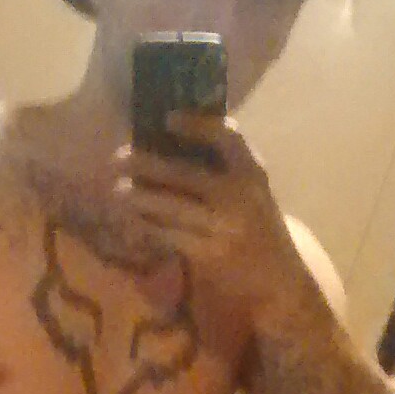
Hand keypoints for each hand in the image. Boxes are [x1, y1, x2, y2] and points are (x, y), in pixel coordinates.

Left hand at [111, 115, 298, 322]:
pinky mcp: (208, 254)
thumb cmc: (255, 223)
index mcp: (253, 173)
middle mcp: (240, 197)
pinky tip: (133, 218)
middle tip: (117, 158)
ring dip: (138, 198)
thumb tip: (169, 138)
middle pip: (183, 174)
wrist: (277, 275)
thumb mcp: (251, 189)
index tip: (168, 118)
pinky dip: (147, 225)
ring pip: (170, 207)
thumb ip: (223, 166)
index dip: (198, 125)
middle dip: (145, 165)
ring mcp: (223, 227)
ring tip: (117, 190)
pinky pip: (169, 235)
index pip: (228, 138)